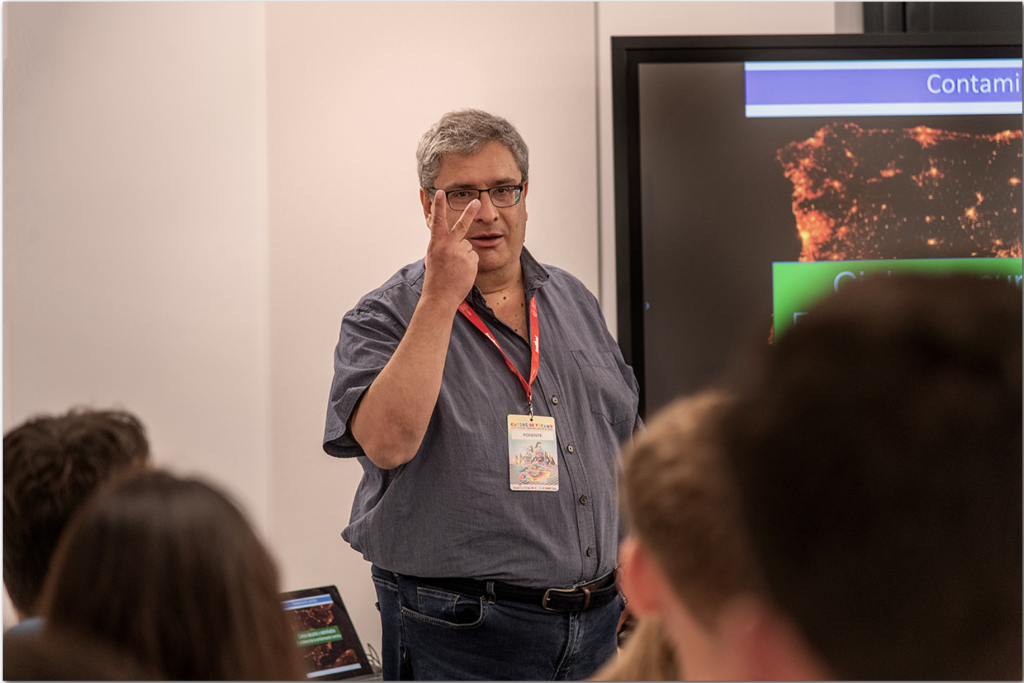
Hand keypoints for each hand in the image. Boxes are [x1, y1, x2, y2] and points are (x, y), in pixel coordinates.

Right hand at [422, 190, 479, 308]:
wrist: (440, 296)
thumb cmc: (436, 278)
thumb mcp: (434, 257)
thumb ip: (443, 245)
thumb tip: (458, 240)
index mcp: (436, 243)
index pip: (437, 221)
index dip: (438, 206)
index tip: (440, 192)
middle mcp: (448, 245)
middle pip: (462, 225)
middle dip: (469, 211)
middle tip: (477, 201)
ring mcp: (460, 252)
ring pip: (468, 248)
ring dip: (465, 257)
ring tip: (455, 269)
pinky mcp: (470, 260)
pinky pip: (474, 258)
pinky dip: (470, 265)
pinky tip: (462, 273)